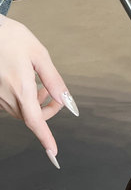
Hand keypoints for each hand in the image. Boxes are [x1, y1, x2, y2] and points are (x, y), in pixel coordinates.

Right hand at [0, 16, 75, 166]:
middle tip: (55, 94)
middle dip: (47, 111)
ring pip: (20, 111)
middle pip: (30, 117)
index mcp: (20, 87)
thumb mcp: (39, 55)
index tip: (53, 152)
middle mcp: (5, 95)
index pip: (35, 121)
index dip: (45, 138)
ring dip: (35, 105)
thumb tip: (66, 100)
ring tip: (41, 85)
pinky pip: (10, 103)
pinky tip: (26, 82)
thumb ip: (54, 80)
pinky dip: (23, 99)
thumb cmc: (9, 37)